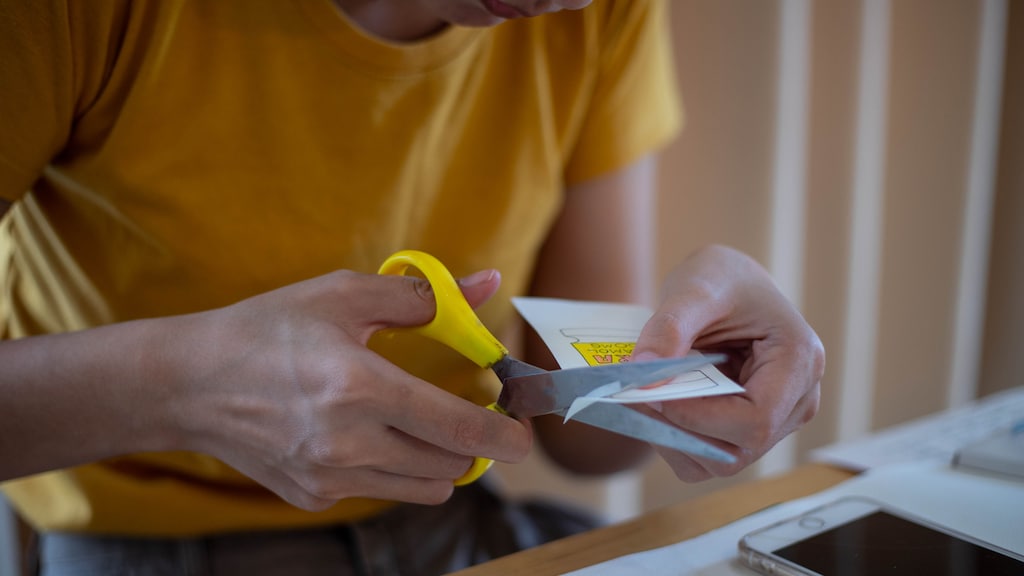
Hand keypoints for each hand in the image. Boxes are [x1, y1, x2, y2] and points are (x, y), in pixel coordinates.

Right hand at [165, 268, 531, 510]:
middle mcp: (346, 443)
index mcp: (359, 388)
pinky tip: (364, 435)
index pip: (457, 428)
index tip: (524, 435)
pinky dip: (392, 468)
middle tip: (466, 414)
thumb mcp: (342, 296)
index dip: (504, 438)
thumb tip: (487, 283)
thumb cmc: (267, 330)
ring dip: (437, 460)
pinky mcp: (312, 497)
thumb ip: (423, 296)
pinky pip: (381, 490)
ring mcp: (328, 478)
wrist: (189, 384)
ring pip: (423, 488)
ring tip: (416, 423)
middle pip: (449, 465)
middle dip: (471, 443)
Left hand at [631, 244, 823, 480]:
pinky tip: (657, 406)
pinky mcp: (746, 431)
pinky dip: (675, 440)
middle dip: (680, 429)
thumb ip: (670, 327)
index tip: (653, 395)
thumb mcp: (696, 287)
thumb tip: (643, 372)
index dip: (701, 418)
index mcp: (800, 362)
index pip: (756, 419)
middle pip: (739, 449)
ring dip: (673, 438)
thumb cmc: (723, 279)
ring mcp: (775, 421)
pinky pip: (708, 458)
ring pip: (720, 462)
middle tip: (633, 395)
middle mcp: (797, 400)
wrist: (727, 285)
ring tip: (642, 396)